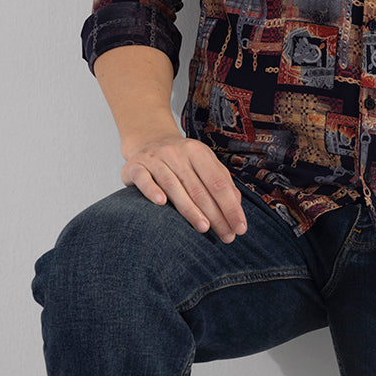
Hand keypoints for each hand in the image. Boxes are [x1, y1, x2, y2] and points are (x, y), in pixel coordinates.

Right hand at [121, 133, 247, 242]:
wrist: (148, 139)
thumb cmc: (181, 159)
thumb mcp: (203, 163)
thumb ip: (220, 181)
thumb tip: (237, 206)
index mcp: (198, 152)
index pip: (218, 182)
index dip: (231, 206)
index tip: (240, 228)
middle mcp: (177, 153)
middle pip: (199, 188)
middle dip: (215, 215)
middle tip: (226, 236)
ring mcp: (155, 159)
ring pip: (174, 185)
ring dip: (190, 208)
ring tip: (204, 227)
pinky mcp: (135, 166)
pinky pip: (144, 179)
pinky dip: (152, 190)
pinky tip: (161, 202)